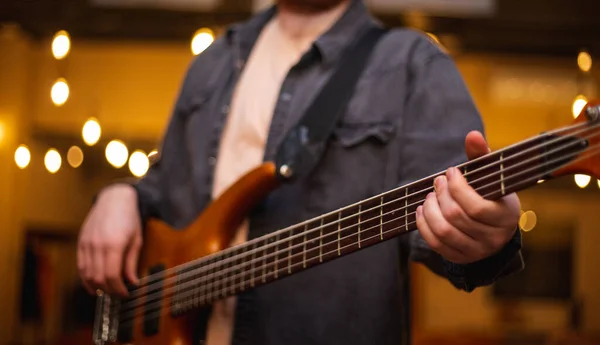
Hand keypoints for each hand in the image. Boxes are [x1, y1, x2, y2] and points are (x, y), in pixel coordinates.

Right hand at [77, 184, 141, 296]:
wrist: (114, 198)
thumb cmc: (130, 218)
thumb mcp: (136, 240)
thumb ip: (131, 263)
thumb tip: (132, 282)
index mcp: (114, 244)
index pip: (112, 276)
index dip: (119, 289)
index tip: (126, 294)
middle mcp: (97, 245)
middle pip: (99, 278)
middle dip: (109, 290)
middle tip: (119, 294)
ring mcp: (86, 244)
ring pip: (87, 274)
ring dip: (97, 286)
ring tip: (108, 291)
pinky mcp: (81, 242)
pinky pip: (80, 266)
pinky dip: (86, 278)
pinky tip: (94, 285)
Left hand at [415, 130, 520, 263]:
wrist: (494, 230)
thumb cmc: (491, 195)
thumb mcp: (491, 176)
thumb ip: (482, 155)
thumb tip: (472, 134)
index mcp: (506, 216)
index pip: (477, 208)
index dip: (457, 188)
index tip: (450, 172)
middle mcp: (494, 238)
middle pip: (457, 217)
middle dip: (441, 196)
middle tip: (437, 182)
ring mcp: (476, 251)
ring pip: (444, 231)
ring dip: (430, 210)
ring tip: (429, 196)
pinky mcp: (459, 258)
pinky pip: (436, 243)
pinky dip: (424, 225)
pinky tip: (422, 210)